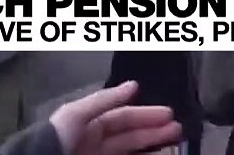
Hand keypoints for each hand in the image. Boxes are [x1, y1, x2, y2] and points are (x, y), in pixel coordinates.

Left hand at [50, 81, 181, 154]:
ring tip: (174, 142)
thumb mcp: (75, 114)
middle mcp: (96, 143)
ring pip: (131, 151)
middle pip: (130, 135)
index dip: (145, 113)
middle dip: (154, 130)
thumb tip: (133, 85)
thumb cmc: (55, 139)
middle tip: (178, 129)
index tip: (169, 114)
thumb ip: (103, 100)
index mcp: (89, 125)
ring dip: (152, 146)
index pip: (122, 117)